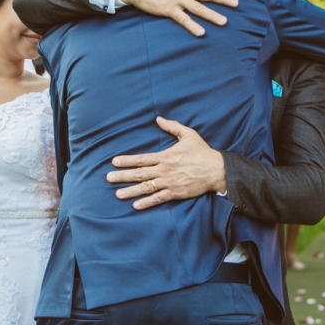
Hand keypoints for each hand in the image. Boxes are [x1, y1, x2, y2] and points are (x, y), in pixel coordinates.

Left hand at [106, 117, 226, 209]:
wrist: (216, 169)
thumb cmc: (202, 152)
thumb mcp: (188, 135)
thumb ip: (172, 126)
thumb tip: (159, 119)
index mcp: (165, 156)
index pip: (141, 159)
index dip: (127, 160)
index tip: (114, 162)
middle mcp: (164, 170)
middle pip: (139, 174)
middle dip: (123, 176)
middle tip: (108, 178)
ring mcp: (169, 182)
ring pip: (146, 187)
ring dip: (131, 191)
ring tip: (118, 194)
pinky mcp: (175, 193)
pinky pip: (158, 198)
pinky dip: (147, 202)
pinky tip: (136, 205)